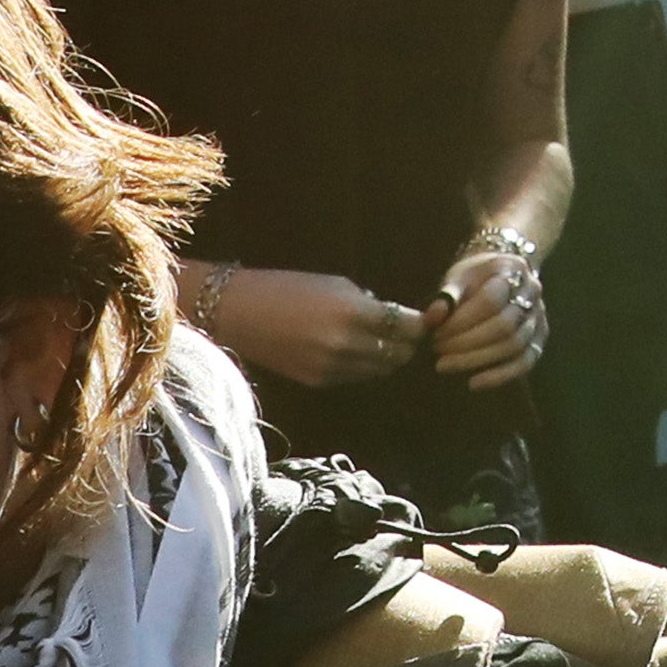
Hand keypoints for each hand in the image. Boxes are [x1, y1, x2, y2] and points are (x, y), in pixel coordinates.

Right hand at [209, 266, 431, 390]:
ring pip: (379, 369)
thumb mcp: (335, 284)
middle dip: (408, 344)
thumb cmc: (288, 288)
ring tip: (391, 345)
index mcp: (352, 312)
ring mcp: (331, 367)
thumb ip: (368, 303)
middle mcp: (345, 344)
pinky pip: (355, 377)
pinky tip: (362, 354)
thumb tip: (393, 317)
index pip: (405, 326)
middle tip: (412, 335)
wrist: (240, 313)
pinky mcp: (318, 382)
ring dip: (388, 358)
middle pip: (397, 353)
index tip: (427, 321)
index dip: (420, 325)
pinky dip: (365, 367)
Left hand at [424, 239, 548, 387]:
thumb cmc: (476, 276)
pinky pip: (525, 362)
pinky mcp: (539, 339)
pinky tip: (474, 384)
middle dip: (465, 343)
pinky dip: (500, 376)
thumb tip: (432, 318)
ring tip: (446, 364)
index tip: (435, 333)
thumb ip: (447, 295)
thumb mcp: (459, 276)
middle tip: (437, 350)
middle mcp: (532, 293)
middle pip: (503, 326)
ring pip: (514, 346)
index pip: (490, 301)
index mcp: (512, 271)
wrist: (504, 274)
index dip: (461, 322)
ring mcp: (539, 317)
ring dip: (477, 360)